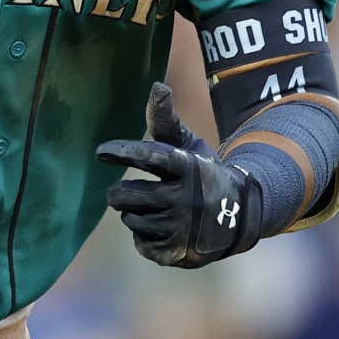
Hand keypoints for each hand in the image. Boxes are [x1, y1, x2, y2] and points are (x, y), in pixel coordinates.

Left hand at [96, 82, 262, 267]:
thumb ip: (166, 121)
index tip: (100, 151)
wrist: (237, 215)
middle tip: (121, 192)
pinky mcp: (178, 252)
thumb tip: (157, 86)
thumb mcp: (188, 146)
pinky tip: (159, 227)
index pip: (151, 156)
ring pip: (130, 219)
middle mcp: (186, 198)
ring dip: (133, 213)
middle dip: (118, 193)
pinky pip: (140, 242)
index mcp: (188, 167)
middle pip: (128, 195)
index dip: (124, 151)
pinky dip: (143, 234)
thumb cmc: (201, 173)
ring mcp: (182, 228)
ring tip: (152, 208)